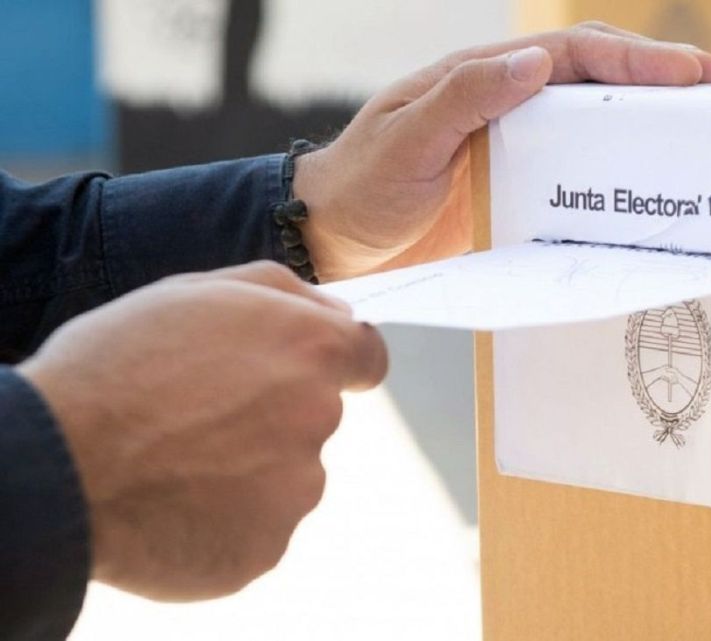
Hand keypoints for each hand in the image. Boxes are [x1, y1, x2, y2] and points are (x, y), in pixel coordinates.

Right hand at [16, 262, 386, 600]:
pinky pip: (258, 527)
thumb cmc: (115, 368)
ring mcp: (297, 490)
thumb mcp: (194, 292)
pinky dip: (227, 519)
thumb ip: (282, 294)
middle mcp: (319, 418)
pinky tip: (175, 504)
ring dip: (248, 469)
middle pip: (314, 416)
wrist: (56, 467)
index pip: (367, 357)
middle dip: (271, 414)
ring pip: (287, 475)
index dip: (334, 362)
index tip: (299, 370)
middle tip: (197, 416)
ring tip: (175, 462)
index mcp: (311, 350)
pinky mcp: (268, 547)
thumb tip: (339, 313)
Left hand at [293, 22, 710, 280]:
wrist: (334, 238)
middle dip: (659, 82)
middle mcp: (510, 105)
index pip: (574, 55)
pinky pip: (578, 179)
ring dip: (646, 128)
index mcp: (485, 77)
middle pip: (598, 81)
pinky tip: (646, 193)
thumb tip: (535, 62)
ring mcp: (518, 148)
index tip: (691, 72)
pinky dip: (616, 178)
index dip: (635, 59)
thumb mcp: (407, 139)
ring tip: (702, 138)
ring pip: (595, 128)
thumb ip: (465, 98)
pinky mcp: (519, 192)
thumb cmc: (362, 183)